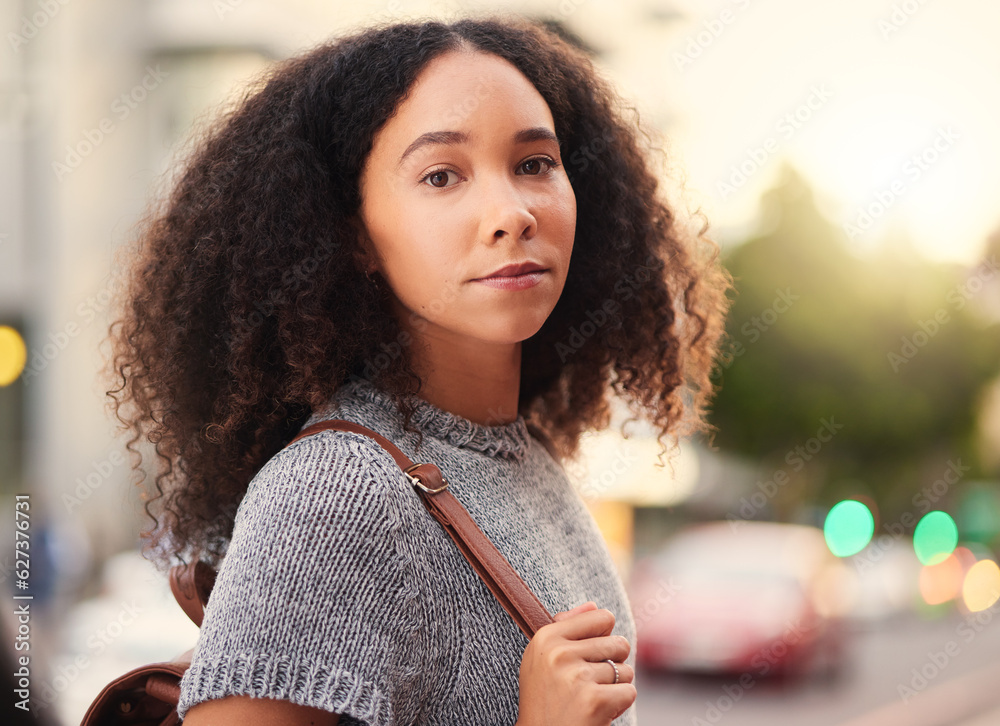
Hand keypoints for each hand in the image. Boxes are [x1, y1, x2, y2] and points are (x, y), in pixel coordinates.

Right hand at [516, 601, 635, 725]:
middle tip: (588, 684)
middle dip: (612, 665)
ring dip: (615, 687)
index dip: (603, 638)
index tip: (588, 656)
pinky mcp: (594, 700)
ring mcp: (577, 676)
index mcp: (546, 637)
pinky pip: (628, 692)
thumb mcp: (543, 660)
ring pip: (625, 670)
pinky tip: (598, 712)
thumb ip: (567, 628)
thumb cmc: (545, 700)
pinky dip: (619, 705)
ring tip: (590, 699)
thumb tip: (593, 604)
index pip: (602, 617)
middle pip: (618, 644)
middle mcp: (559, 653)